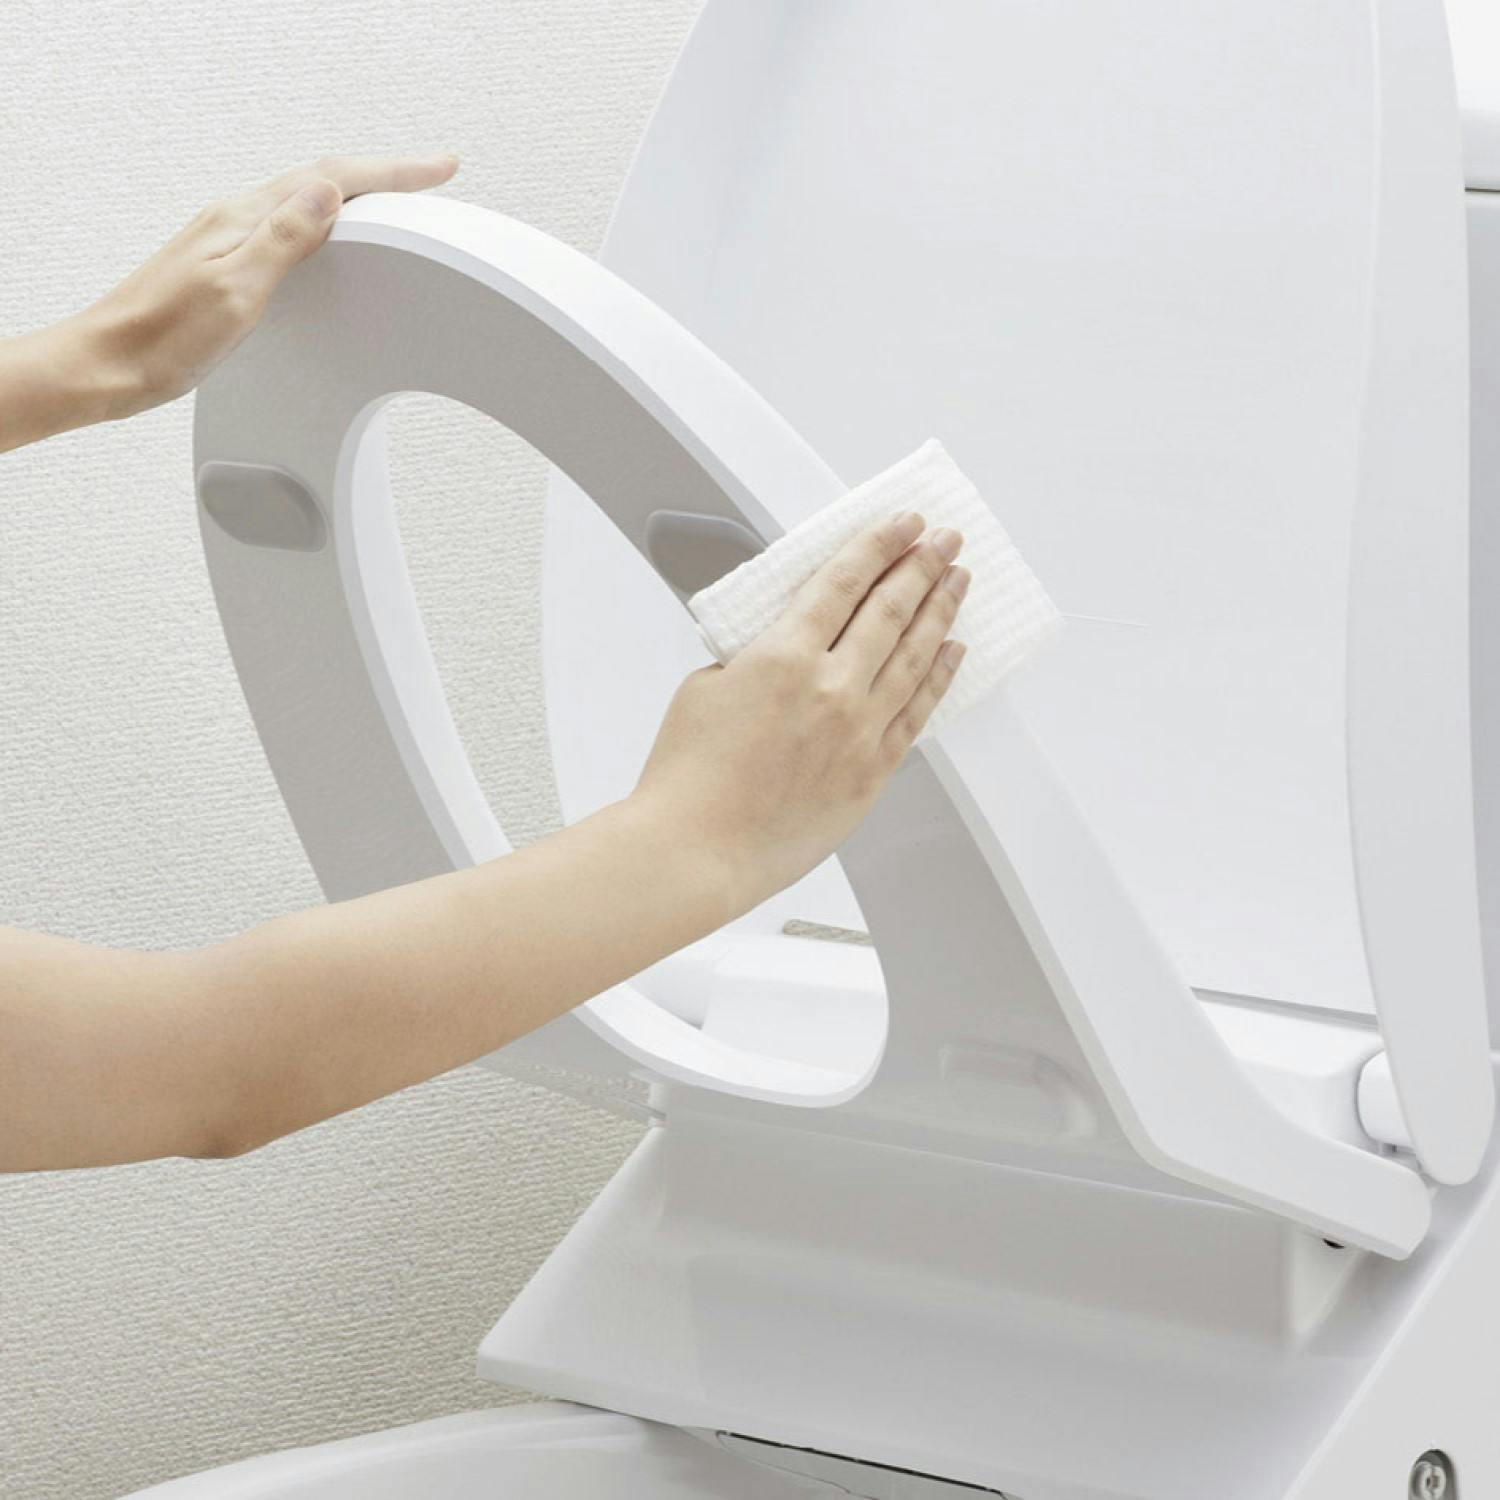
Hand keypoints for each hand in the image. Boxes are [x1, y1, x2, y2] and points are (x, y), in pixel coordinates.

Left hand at [80, 152, 458, 420]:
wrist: (109, 366)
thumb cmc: (163, 338)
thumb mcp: (236, 289)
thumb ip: (284, 239)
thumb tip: (328, 193)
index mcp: (245, 220)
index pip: (332, 180)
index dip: (393, 173)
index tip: (439, 170)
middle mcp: (238, 221)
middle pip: (324, 182)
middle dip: (385, 178)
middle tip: (431, 180)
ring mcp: (232, 242)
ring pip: (309, 204)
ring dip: (358, 198)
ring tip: (397, 205)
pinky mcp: (228, 267)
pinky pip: (291, 232)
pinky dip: (328, 227)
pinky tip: (333, 243)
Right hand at [633, 512, 969, 917]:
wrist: (696, 849)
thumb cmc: (689, 776)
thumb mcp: (706, 686)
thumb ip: (756, 656)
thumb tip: (790, 645)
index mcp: (784, 656)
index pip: (845, 582)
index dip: (879, 545)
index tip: (902, 524)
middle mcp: (831, 688)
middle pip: (890, 610)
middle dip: (922, 566)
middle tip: (945, 539)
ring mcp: (858, 732)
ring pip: (914, 656)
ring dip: (941, 611)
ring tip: (958, 581)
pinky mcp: (871, 773)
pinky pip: (917, 714)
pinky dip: (938, 677)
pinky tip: (951, 652)